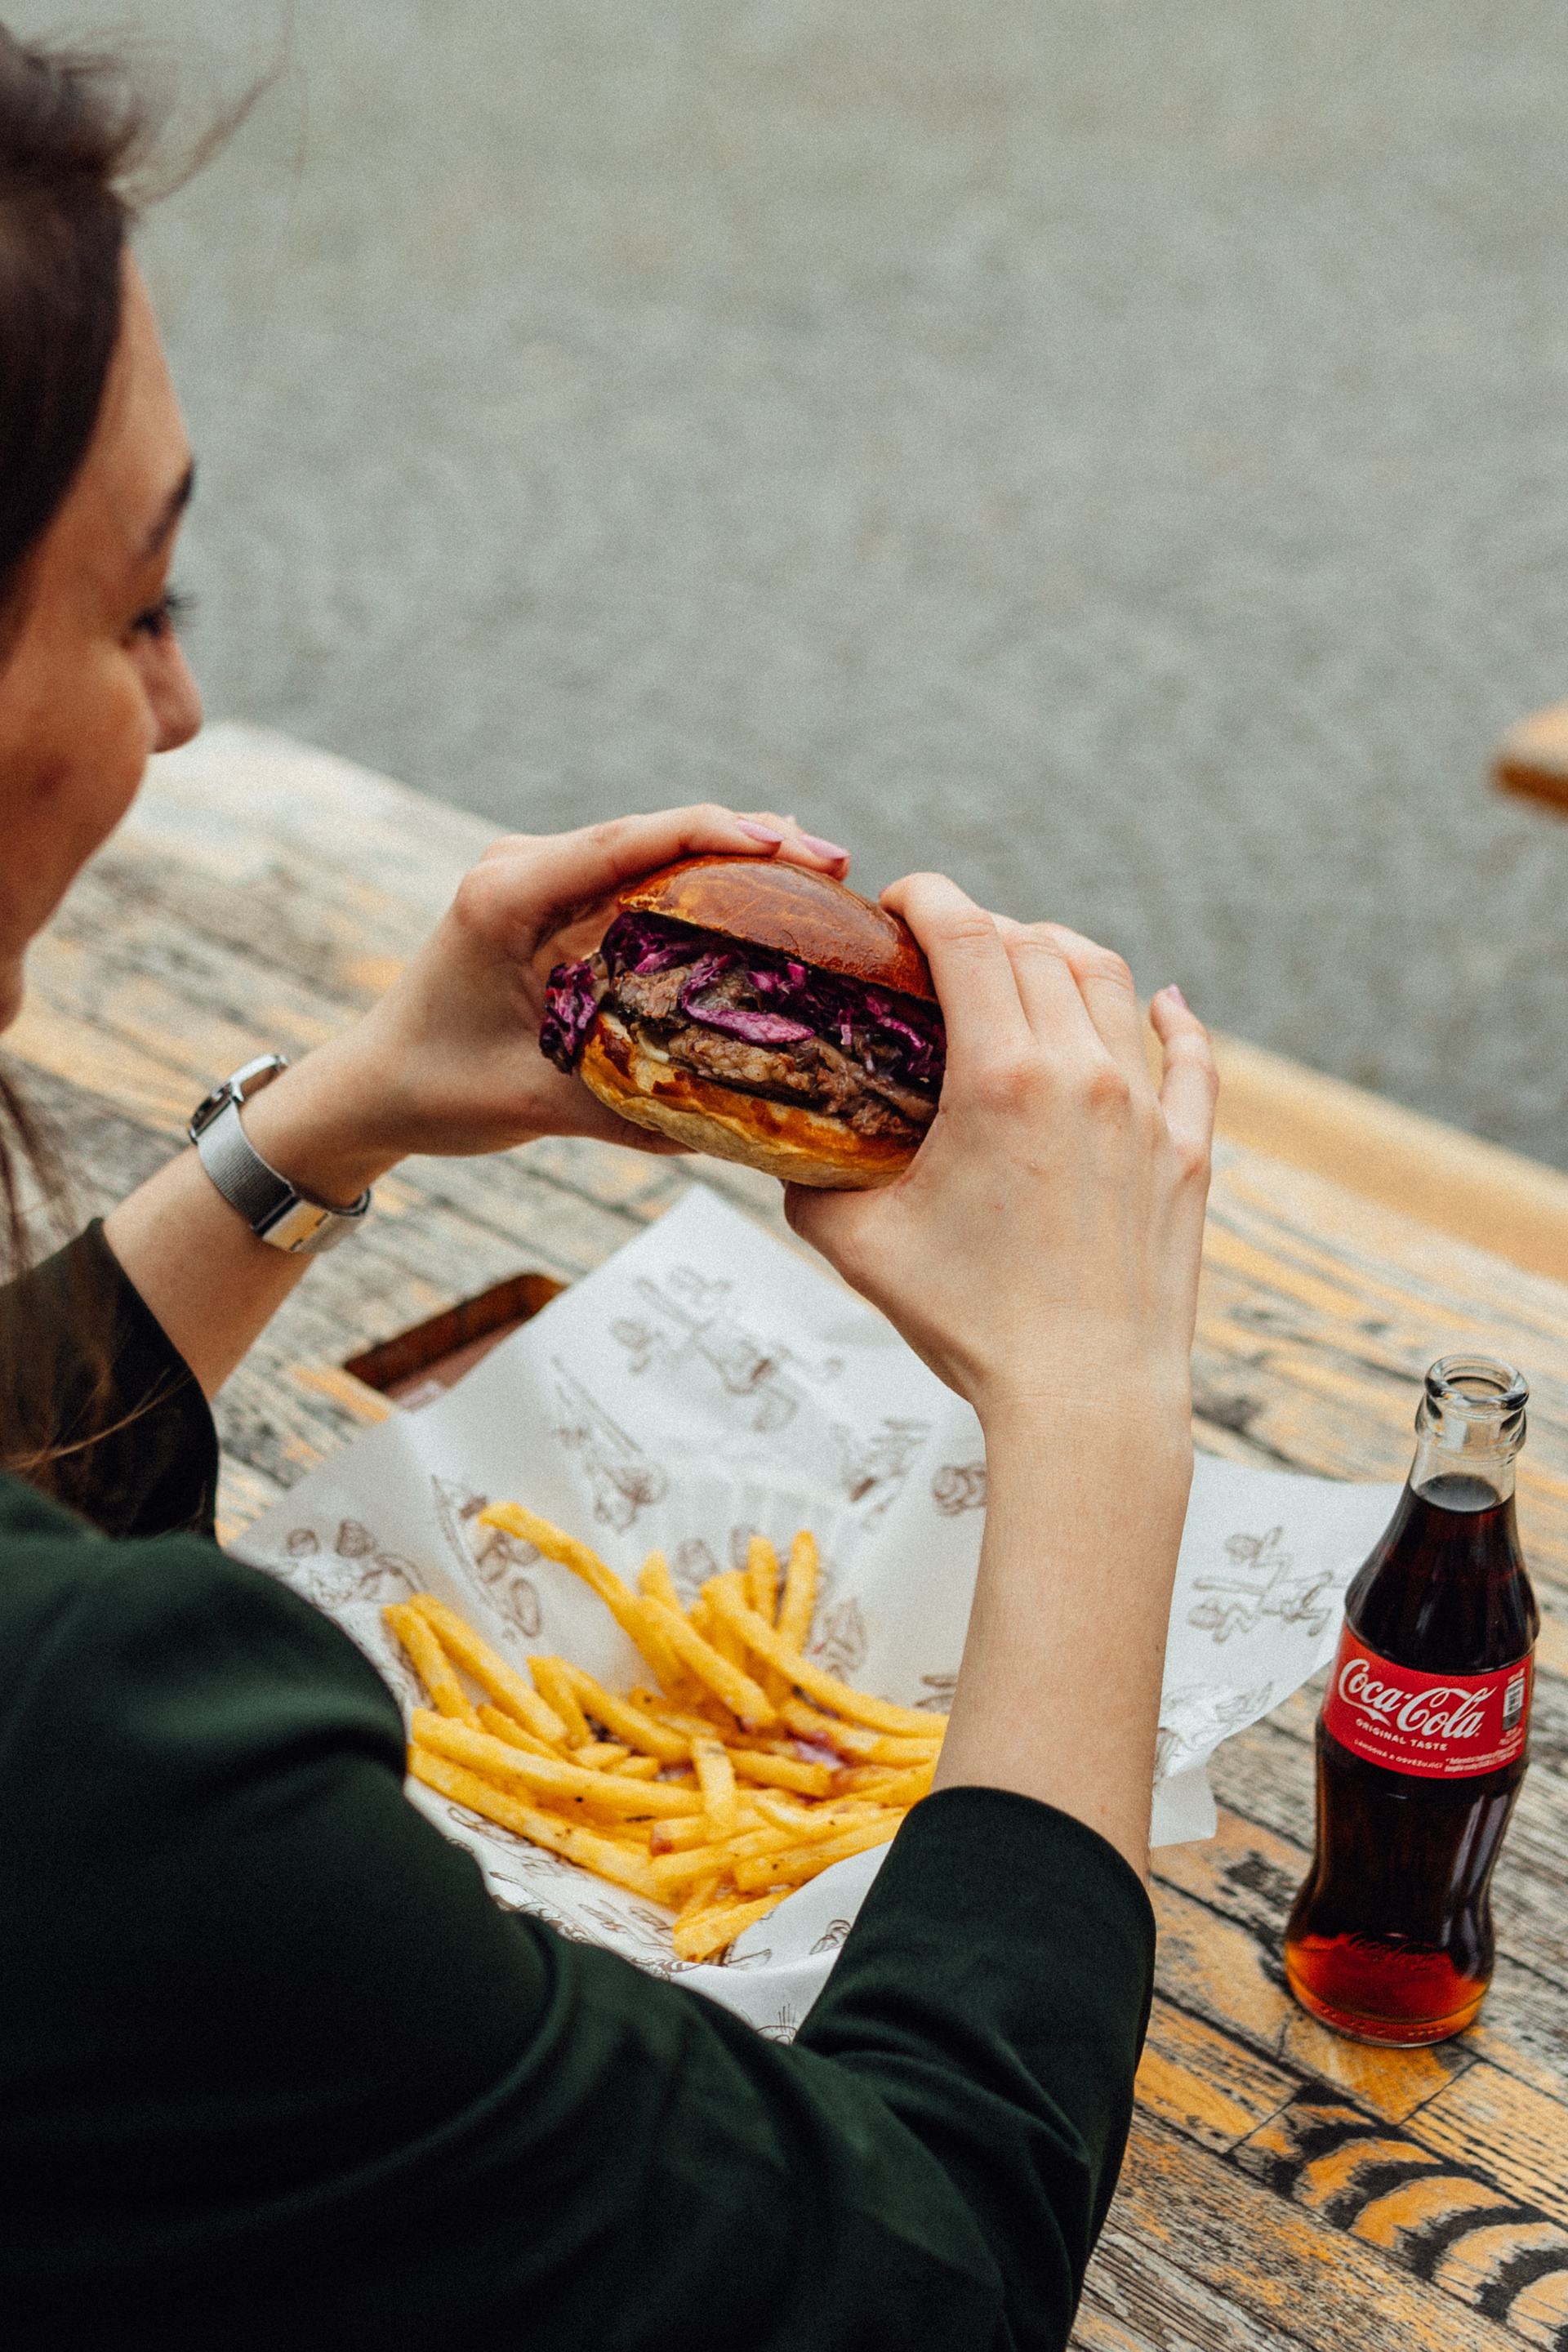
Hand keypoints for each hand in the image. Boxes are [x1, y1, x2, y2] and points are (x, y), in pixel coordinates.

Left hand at [241, 804, 850, 1197]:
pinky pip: (640, 877)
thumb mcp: (535, 1106)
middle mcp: (524, 866)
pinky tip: (764, 903)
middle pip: (656, 831)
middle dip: (750, 839)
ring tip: (819, 879)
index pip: (629, 842)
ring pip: (655, 848)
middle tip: (835, 866)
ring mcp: (540, 876)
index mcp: (507, 893)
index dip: (718, 832)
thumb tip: (738, 1134)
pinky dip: (702, 884)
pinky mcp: (556, 899)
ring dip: (734, 858)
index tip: (790, 843)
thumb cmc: (436, 1092)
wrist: (372, 1087)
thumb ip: (630, 1114)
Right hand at [785, 876, 1216, 1436]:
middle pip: (1035, 944)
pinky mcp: (1187, 1153)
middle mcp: (1083, 1073)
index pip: (966, 933)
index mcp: (1003, 1078)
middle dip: (980, 926)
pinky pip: (1190, 1059)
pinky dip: (1173, 1018)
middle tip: (940, 951)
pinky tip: (1164, 1003)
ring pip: (1109, 981)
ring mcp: (1147, 1110)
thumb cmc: (969, 1326)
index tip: (896, 905)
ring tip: (1024, 964)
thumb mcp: (856, 1244)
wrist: (1085, 1399)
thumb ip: (810, 1177)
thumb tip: (780, 1144)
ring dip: (1059, 954)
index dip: (925, 897)